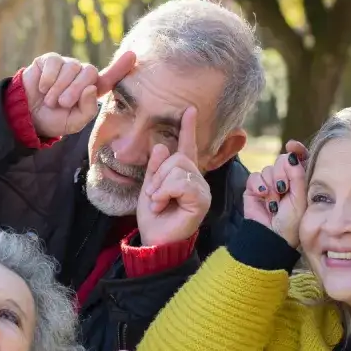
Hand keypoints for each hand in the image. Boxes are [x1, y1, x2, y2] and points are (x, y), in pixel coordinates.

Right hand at [23, 51, 135, 137]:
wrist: (27, 115)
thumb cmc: (54, 119)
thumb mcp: (74, 122)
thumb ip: (87, 109)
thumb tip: (91, 88)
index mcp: (91, 90)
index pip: (109, 78)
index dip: (120, 67)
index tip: (132, 55)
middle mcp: (82, 75)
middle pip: (89, 72)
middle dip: (75, 89)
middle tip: (62, 103)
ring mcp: (67, 65)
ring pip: (71, 68)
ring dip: (59, 88)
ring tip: (50, 100)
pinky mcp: (50, 60)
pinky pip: (55, 63)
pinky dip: (48, 78)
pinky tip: (42, 88)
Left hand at [137, 107, 209, 246]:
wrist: (155, 240)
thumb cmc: (154, 217)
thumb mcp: (149, 187)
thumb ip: (155, 167)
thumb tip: (160, 145)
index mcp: (183, 175)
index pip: (187, 147)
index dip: (188, 128)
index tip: (189, 110)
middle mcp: (196, 179)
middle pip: (177, 157)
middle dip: (158, 175)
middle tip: (153, 195)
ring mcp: (201, 189)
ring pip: (178, 168)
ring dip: (160, 186)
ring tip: (158, 202)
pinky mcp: (201, 200)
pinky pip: (181, 182)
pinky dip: (165, 192)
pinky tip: (162, 205)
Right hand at [244, 141, 308, 246]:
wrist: (271, 236)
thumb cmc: (291, 222)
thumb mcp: (300, 198)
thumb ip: (298, 175)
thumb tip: (292, 155)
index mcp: (299, 181)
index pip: (299, 159)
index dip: (296, 150)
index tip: (292, 146)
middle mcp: (284, 180)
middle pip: (282, 160)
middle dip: (282, 173)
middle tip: (283, 188)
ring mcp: (268, 184)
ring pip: (268, 169)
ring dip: (271, 184)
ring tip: (274, 201)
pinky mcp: (254, 189)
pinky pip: (255, 176)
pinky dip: (259, 185)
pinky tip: (263, 196)